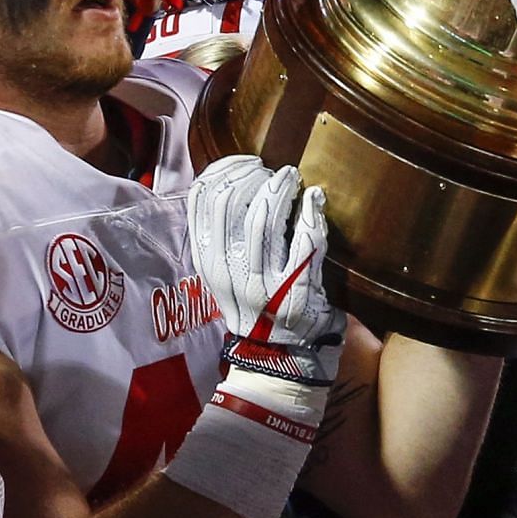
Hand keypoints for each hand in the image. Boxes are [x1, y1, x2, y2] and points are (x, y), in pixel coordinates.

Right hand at [188, 156, 345, 375]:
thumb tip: (229, 176)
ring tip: (291, 178)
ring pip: (264, 218)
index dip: (226, 169)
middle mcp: (229, 271)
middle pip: (230, 202)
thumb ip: (221, 231)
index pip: (202, 199)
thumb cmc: (255, 302)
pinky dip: (310, 212)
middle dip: (254, 175)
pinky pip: (303, 240)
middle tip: (272, 172)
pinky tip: (314, 198)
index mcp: (208, 261)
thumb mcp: (225, 269)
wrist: (278, 354)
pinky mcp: (295, 292)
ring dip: (281, 188)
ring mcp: (261, 283)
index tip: (248, 163)